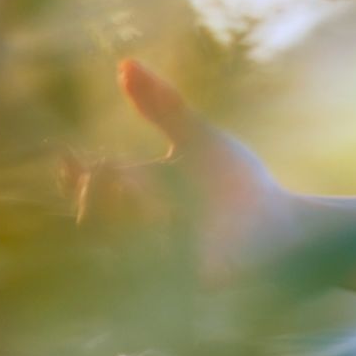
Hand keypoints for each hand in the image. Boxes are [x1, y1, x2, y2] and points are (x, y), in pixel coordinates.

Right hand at [59, 58, 299, 283]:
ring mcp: (152, 267)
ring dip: (128, 218)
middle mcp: (136, 235)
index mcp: (137, 198)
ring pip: (108, 248)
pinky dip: (151, 248)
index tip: (69, 158)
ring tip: (156, 202)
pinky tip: (171, 230)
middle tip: (122, 175)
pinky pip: (141, 276)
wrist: (286, 229)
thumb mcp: (200, 140)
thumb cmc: (242, 186)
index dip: (73, 177)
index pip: (86, 190)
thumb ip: (163, 106)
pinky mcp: (173, 292)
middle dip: (100, 194)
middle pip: (89, 217)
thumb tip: (124, 64)